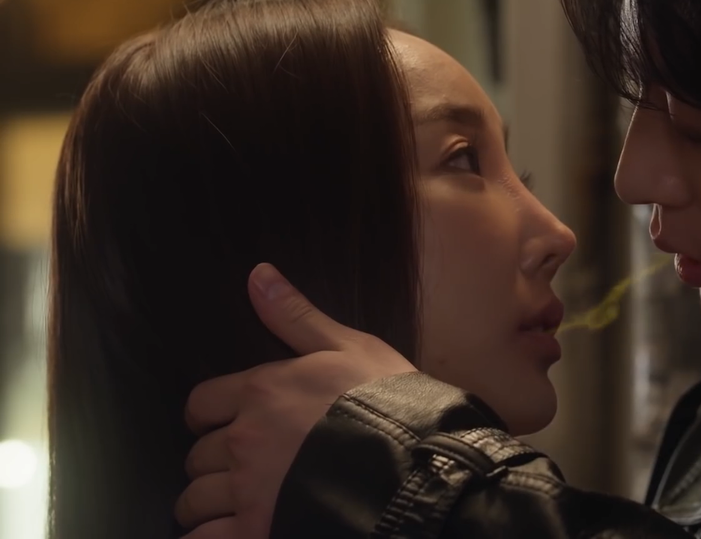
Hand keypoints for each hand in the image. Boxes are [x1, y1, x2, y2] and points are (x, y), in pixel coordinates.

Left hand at [175, 263, 416, 538]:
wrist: (417, 464)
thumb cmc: (388, 403)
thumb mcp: (350, 348)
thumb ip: (296, 317)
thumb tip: (258, 274)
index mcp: (261, 393)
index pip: (202, 403)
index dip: (211, 414)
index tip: (229, 423)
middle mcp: (244, 442)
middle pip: (198, 455)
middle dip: (216, 461)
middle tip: (245, 468)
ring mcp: (248, 492)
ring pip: (196, 500)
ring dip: (209, 502)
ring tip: (236, 504)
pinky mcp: (256, 532)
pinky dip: (209, 537)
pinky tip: (229, 532)